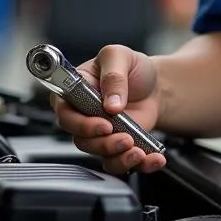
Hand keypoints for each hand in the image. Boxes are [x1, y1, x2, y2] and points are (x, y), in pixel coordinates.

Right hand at [51, 44, 166, 175]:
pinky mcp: (116, 147)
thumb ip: (113, 76)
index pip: (66, 113)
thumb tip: (111, 104)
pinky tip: (152, 158)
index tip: (103, 125)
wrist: (154, 84)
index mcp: (75, 91)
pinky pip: (120, 163)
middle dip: (103, 143)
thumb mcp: (120, 56)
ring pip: (99, 155)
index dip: (81, 124)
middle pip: (81, 139)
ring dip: (119, 157)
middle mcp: (83, 116)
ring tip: (139, 151)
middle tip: (124, 138)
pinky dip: (138, 164)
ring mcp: (99, 134)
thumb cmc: (130, 67)